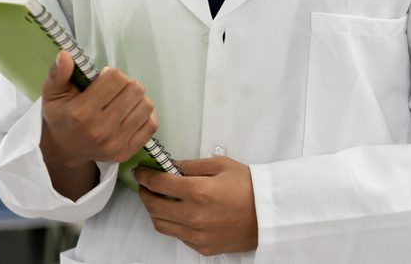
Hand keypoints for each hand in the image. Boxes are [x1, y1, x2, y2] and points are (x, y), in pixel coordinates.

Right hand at [40, 51, 157, 198]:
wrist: (64, 150)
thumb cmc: (62, 116)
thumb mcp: (53, 94)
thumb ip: (58, 73)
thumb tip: (65, 55)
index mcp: (81, 113)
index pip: (115, 78)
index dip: (111, 73)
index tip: (103, 79)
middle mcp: (100, 129)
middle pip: (135, 89)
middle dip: (126, 84)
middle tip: (115, 90)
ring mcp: (115, 143)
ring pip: (146, 105)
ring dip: (137, 99)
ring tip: (123, 101)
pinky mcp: (127, 152)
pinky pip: (152, 124)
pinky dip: (145, 115)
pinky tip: (132, 113)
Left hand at [136, 157, 257, 255]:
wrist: (269, 213)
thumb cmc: (249, 186)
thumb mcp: (222, 165)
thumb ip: (193, 165)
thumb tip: (171, 167)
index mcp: (198, 191)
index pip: (158, 183)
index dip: (145, 176)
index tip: (141, 172)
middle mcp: (193, 216)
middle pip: (153, 206)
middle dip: (145, 193)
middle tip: (146, 185)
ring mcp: (197, 235)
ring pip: (161, 225)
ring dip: (155, 211)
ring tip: (159, 200)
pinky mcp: (202, 247)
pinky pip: (178, 236)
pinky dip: (173, 224)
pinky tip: (179, 213)